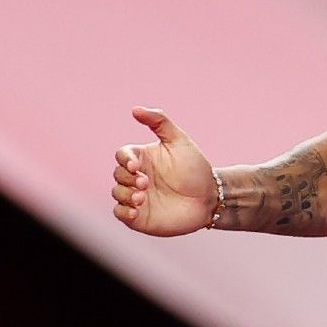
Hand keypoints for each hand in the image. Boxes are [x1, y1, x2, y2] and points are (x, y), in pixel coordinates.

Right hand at [111, 107, 217, 236]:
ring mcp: (136, 197)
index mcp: (142, 158)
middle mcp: (136, 176)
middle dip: (127, 178)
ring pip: (116, 193)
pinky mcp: (139, 217)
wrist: (210, 198)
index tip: (136, 165)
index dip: (125, 159)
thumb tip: (135, 109)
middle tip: (145, 183)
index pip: (122, 155)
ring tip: (142, 198)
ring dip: (124, 195)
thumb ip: (159, 122)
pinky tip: (135, 211)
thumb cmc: (195, 168)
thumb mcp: (179, 141)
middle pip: (117, 174)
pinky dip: (122, 212)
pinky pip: (119, 213)